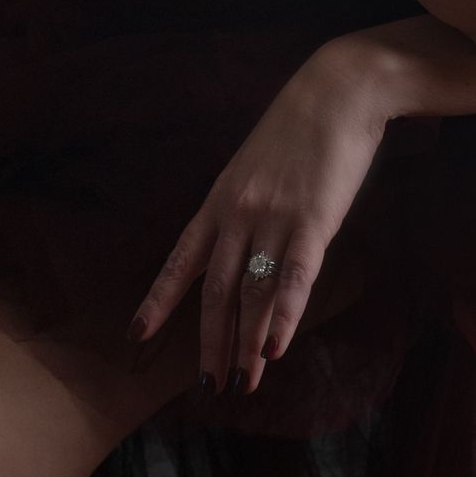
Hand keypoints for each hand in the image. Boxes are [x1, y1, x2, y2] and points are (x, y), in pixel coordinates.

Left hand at [127, 48, 389, 396]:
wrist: (338, 90)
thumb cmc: (301, 129)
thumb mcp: (256, 168)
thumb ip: (245, 207)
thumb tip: (242, 244)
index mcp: (219, 202)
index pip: (180, 261)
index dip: (158, 301)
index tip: (137, 335)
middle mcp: (237, 215)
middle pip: (215, 291)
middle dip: (210, 342)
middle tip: (207, 386)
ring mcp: (272, 218)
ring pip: (251, 293)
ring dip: (246, 344)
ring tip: (243, 383)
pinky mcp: (312, 220)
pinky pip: (292, 278)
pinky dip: (282, 317)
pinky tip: (276, 350)